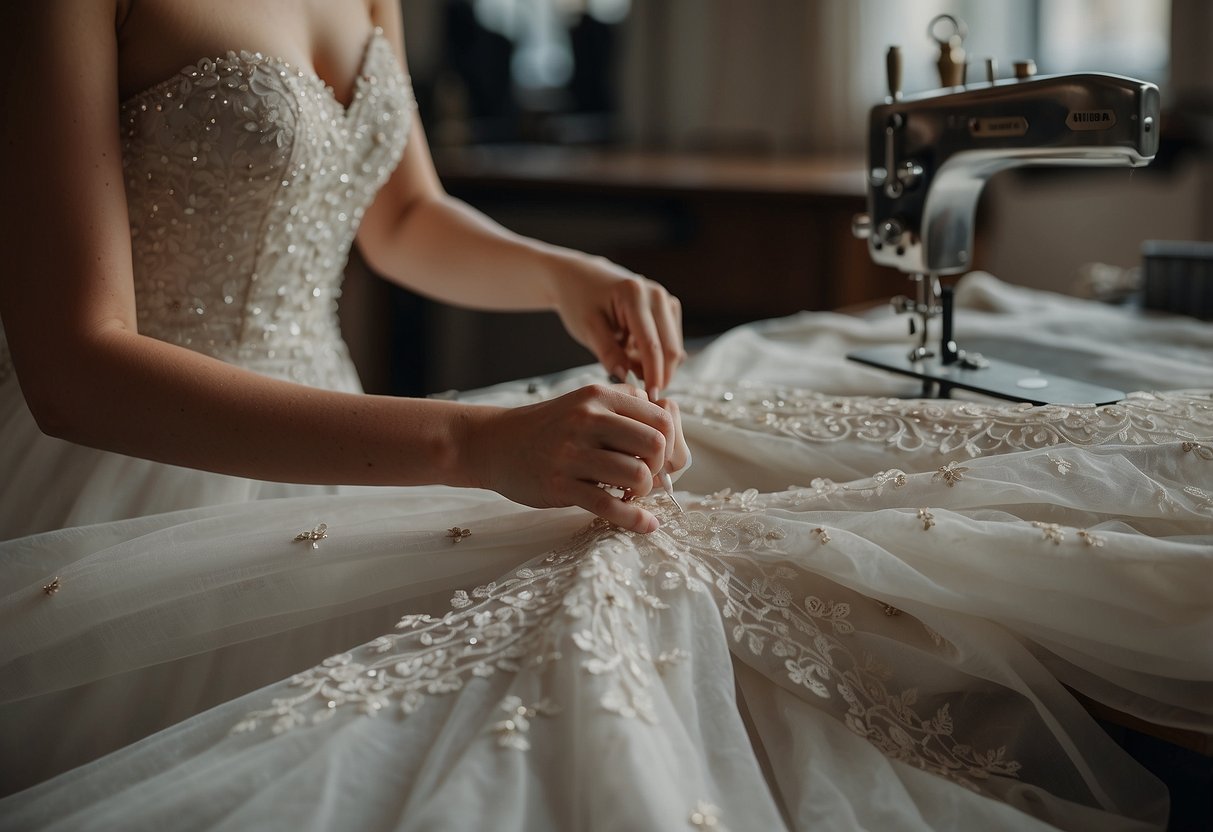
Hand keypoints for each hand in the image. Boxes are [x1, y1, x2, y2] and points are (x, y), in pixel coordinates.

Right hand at [465, 384, 688, 532]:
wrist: (494, 443)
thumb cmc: (549, 428)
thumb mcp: (584, 404)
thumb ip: (625, 411)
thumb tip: (670, 439)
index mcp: (599, 396)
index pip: (660, 417)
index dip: (670, 442)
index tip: (660, 458)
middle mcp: (588, 419)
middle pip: (654, 444)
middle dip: (659, 467)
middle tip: (647, 477)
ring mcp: (572, 453)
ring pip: (635, 475)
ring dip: (643, 492)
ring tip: (630, 494)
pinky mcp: (560, 484)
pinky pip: (608, 506)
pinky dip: (634, 519)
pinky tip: (645, 524)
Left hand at [550, 255, 685, 399]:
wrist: (580, 278)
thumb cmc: (579, 301)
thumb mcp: (587, 328)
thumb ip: (608, 353)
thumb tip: (628, 378)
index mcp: (635, 295)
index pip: (652, 345)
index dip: (654, 375)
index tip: (650, 398)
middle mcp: (657, 295)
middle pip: (671, 348)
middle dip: (658, 373)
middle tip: (634, 387)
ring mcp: (666, 300)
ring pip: (673, 347)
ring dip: (654, 363)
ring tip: (623, 359)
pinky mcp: (669, 307)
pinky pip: (670, 341)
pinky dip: (654, 354)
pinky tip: (631, 350)